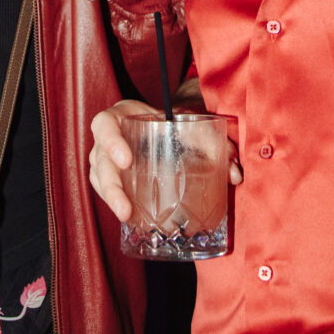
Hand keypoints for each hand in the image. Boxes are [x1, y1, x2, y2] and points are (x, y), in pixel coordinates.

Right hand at [89, 93, 239, 222]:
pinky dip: (116, 204)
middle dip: (111, 186)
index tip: (127, 160)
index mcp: (122, 116)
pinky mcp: (111, 177)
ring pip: (99, 179)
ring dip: (112, 200)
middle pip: (98, 160)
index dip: (110, 141)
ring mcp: (106, 158)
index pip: (104, 124)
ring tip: (127, 217)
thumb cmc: (177, 123)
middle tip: (126, 208)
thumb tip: (235, 175)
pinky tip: (131, 218)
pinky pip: (106, 191)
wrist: (170, 125)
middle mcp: (108, 138)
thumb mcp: (192, 125)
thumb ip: (214, 143)